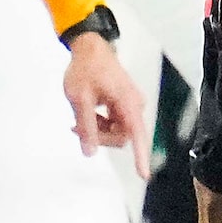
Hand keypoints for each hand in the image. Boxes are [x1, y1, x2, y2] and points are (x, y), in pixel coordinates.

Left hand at [63, 33, 145, 167]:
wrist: (90, 48)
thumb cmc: (87, 67)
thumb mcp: (80, 99)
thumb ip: (85, 127)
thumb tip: (89, 150)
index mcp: (127, 103)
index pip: (137, 135)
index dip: (140, 156)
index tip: (143, 174)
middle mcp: (134, 105)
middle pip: (122, 136)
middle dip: (100, 137)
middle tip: (78, 129)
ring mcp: (129, 105)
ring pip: (117, 131)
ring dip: (98, 129)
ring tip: (80, 118)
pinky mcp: (124, 104)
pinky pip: (115, 123)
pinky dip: (100, 123)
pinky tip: (88, 115)